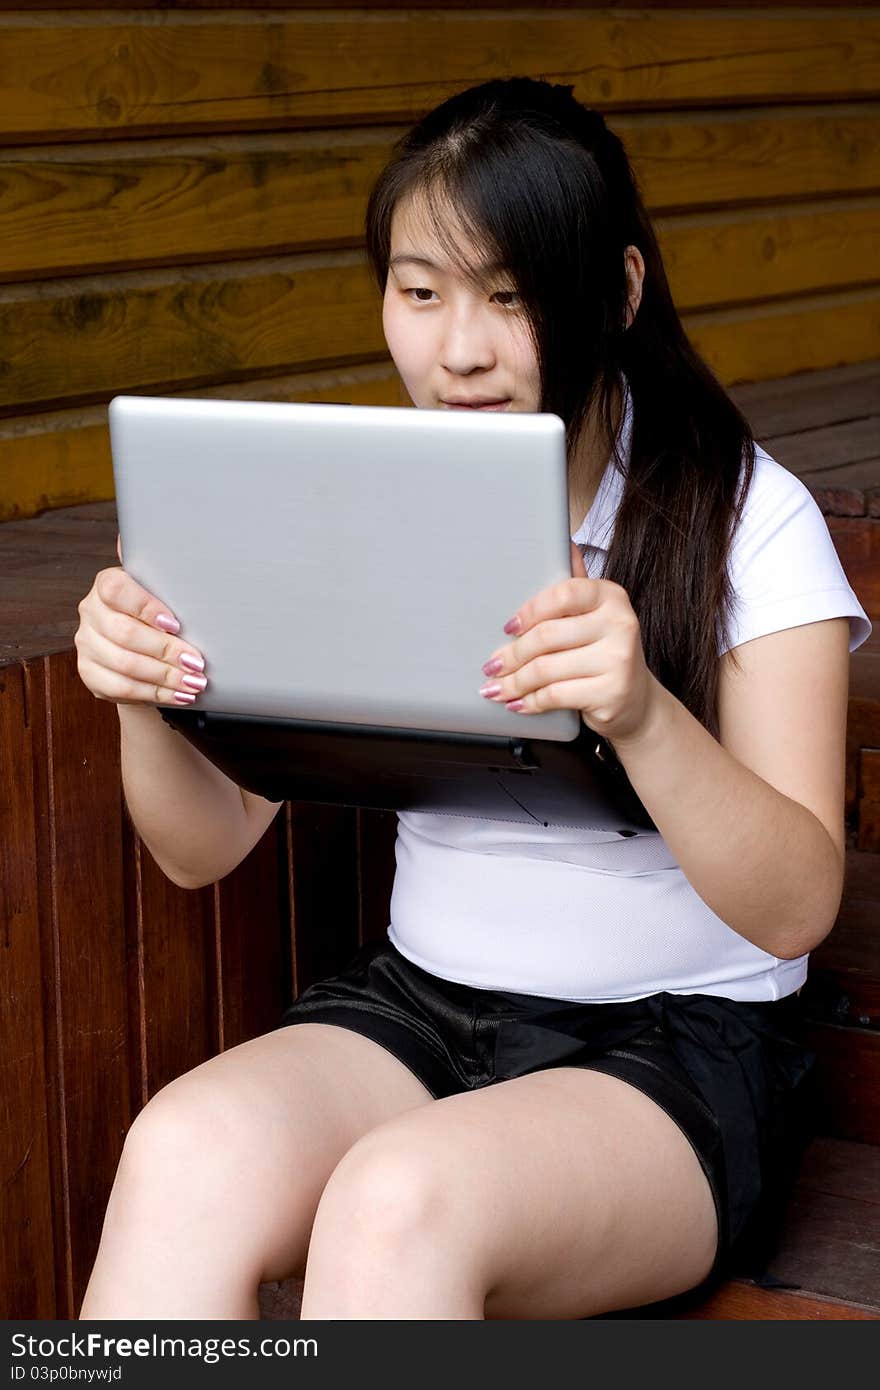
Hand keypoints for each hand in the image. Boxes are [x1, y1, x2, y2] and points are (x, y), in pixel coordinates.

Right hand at [75, 533, 207, 706]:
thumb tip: (169, 535)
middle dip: (166, 651)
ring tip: (194, 683)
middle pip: (124, 633)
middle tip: (197, 663)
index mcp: (107, 583)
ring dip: (164, 676)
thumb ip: (165, 572)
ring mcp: (86, 643)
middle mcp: (90, 611)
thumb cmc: (160, 614)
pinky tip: (178, 694)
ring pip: (124, 664)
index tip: (177, 624)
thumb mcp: (165, 590)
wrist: (143, 648)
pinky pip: (120, 687)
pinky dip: (154, 693)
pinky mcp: (88, 672)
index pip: (117, 590)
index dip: (146, 608)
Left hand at [478, 541, 659, 746]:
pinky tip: (517, 703)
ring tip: (497, 688)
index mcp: (612, 596)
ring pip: (546, 669)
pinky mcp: (611, 692)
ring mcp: (619, 659)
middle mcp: (621, 623)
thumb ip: (577, 587)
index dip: (529, 611)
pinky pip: (555, 695)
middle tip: (492, 665)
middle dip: (512, 654)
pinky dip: (529, 702)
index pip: (563, 594)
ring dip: (514, 682)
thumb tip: (564, 543)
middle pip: (547, 635)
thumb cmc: (606, 654)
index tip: (507, 628)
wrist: (638, 702)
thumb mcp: (595, 617)